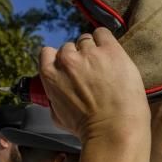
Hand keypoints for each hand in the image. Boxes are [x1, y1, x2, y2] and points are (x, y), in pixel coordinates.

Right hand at [39, 27, 148, 141]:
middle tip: (89, 71)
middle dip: (77, 57)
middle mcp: (67, 60)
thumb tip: (55, 95)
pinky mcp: (110, 50)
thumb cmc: (87, 128)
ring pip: (86, 40)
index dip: (57, 59)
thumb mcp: (57, 116)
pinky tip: (110, 53)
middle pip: (68, 47)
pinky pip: (102, 33)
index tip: (67, 67)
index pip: (47, 53)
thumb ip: (53, 99)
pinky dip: (105, 41)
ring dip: (92, 49)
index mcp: (50, 75)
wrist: (114, 128)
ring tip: (103, 66)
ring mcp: (89, 53)